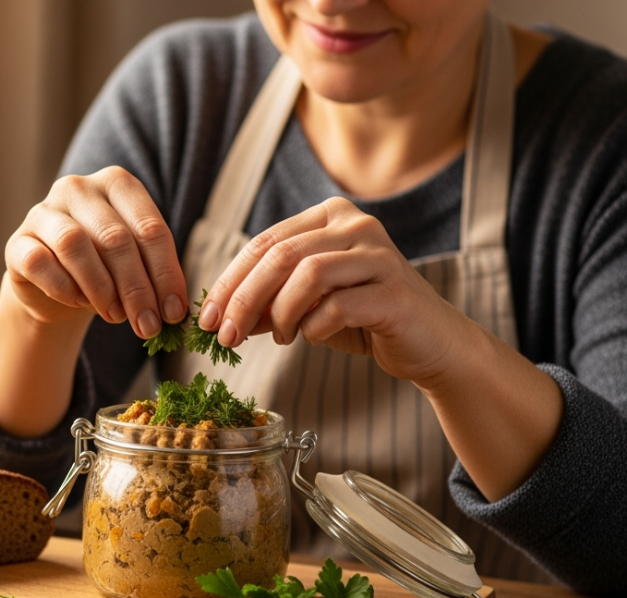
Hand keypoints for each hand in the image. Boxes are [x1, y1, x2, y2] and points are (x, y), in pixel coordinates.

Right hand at [4, 166, 187, 337]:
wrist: (55, 287)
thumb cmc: (104, 270)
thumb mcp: (135, 266)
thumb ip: (154, 277)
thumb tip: (173, 311)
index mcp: (117, 184)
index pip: (150, 228)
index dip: (166, 274)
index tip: (174, 313)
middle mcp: (78, 188)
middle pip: (115, 238)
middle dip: (136, 288)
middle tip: (147, 325)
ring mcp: (43, 211)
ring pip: (74, 244)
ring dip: (101, 288)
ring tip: (115, 315)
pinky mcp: (17, 242)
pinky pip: (40, 262)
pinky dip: (64, 288)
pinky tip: (79, 303)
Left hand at [197, 197, 466, 384]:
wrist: (428, 344)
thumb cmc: (362, 320)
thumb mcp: (305, 306)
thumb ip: (267, 302)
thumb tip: (218, 316)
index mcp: (331, 216)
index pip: (264, 242)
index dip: (230, 282)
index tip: (206, 319)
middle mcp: (357, 224)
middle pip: (280, 256)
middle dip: (243, 299)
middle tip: (226, 336)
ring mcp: (380, 254)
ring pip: (307, 274)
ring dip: (280, 313)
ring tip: (279, 337)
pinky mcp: (395, 291)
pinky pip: (337, 306)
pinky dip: (313, 327)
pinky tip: (310, 337)